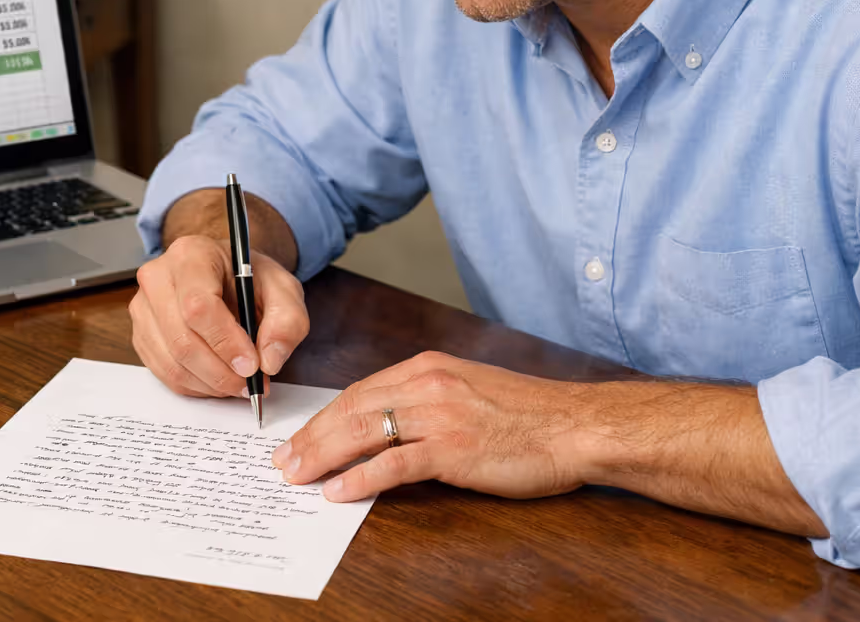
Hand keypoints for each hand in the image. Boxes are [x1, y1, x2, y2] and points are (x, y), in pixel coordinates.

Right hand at [129, 234, 308, 397]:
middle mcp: (158, 278)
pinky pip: (165, 373)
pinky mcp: (142, 335)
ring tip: (240, 383)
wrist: (227, 277)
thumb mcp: (284, 290)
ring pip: (172, 363)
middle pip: (182, 340)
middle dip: (221, 372)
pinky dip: (196, 386)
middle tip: (251, 383)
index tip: (252, 365)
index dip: (225, 342)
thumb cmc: (250, 280)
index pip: (198, 305)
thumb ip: (287, 321)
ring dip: (211, 384)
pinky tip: (218, 379)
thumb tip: (269, 359)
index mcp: (191, 255)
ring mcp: (144, 308)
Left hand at [271, 351, 587, 501]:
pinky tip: (339, 491)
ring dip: (322, 456)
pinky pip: (394, 463)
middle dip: (311, 436)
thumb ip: (428, 400)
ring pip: (362, 431)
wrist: (575, 425)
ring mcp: (439, 415)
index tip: (301, 436)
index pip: (359, 390)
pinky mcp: (453, 449)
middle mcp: (427, 384)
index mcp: (428, 367)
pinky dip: (360, 478)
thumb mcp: (469, 389)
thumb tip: (389, 425)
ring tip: (298, 476)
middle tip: (284, 461)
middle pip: (351, 408)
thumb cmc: (529, 414)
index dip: (324, 416)